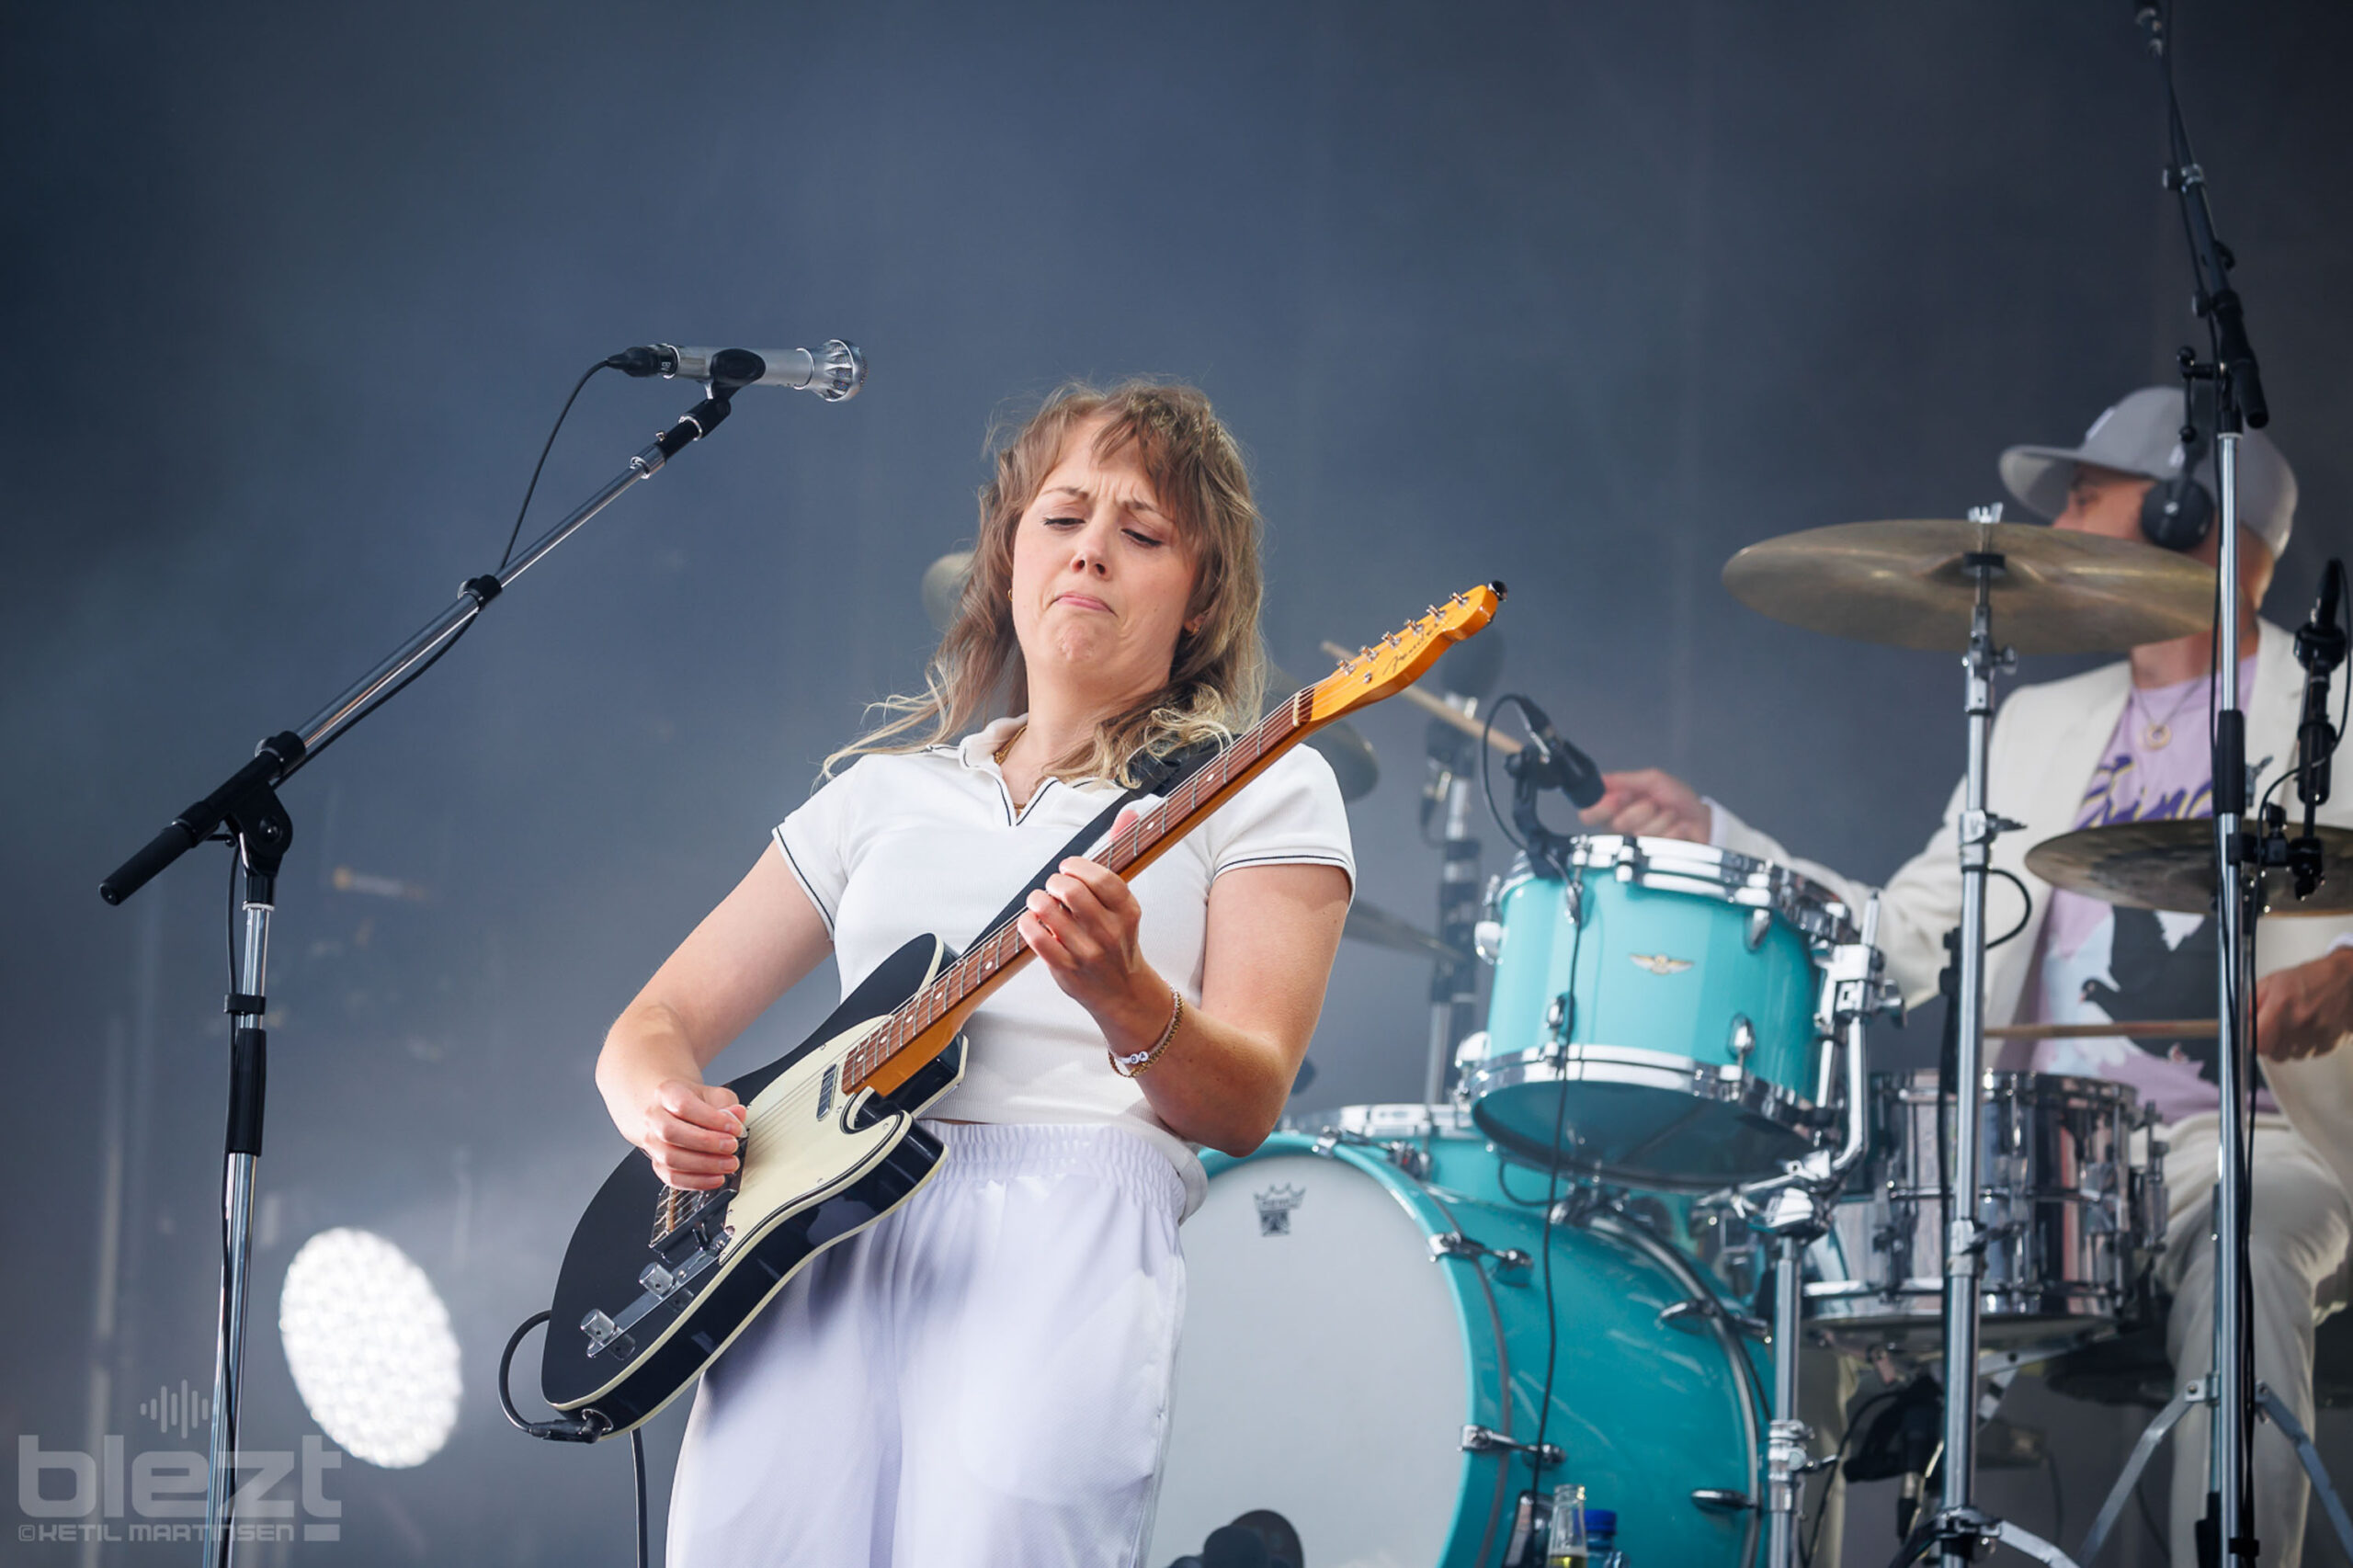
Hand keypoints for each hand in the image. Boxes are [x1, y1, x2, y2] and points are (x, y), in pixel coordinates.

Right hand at [630, 1078, 746, 1190]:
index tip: (734, 1127)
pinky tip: (716, 1178)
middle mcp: (653, 1118)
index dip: (711, 1118)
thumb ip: (726, 1104)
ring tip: (729, 1163)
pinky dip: (696, 1181)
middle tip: (731, 1146)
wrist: (670, 1111)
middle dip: (706, 1143)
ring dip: (704, 1165)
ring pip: (671, 1158)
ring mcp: (652, 1143)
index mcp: (666, 1094)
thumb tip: (737, 1115)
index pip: (684, 1105)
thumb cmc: (692, 1102)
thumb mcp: (712, 1095)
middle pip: (671, 1132)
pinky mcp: (658, 1164)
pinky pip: (672, 1178)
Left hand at [1018, 809, 1170, 1049]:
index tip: (1067, 867)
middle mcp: (1111, 933)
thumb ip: (1121, 854)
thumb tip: (1129, 811)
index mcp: (1128, 912)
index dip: (1077, 867)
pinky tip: (1030, 921)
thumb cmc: (1118, 939)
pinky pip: (1038, 940)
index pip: (1102, 878)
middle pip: (1072, 893)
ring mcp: (1089, 954)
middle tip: (1053, 887)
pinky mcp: (1067, 970)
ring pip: (1051, 914)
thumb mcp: (1124, 902)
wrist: (1123, 993)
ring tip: (1040, 902)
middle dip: (1054, 882)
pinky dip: (1027, 925)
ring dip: (1037, 901)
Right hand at [1579, 768, 1709, 841]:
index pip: (1589, 814)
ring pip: (1642, 833)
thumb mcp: (1652, 780)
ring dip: (1663, 818)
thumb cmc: (1675, 799)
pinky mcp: (1655, 860)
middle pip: (1617, 823)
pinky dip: (1675, 830)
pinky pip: (1661, 842)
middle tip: (1654, 804)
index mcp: (1614, 811)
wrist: (1701, 818)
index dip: (1602, 807)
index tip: (1620, 798)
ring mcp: (1637, 847)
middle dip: (1642, 809)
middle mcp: (1621, 830)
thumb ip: (1625, 780)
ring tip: (1669, 816)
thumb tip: (1601, 780)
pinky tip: (1678, 829)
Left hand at [2257, 949, 2352, 1061]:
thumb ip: (2251, 1003)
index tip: (2254, 1036)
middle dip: (2270, 1044)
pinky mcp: (2332, 1042)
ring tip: (2296, 1026)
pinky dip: (2308, 1046)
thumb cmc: (2310, 978)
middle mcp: (2300, 1022)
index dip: (2253, 1041)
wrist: (2347, 979)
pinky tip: (2311, 1029)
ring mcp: (2318, 1034)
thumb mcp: (2272, 982)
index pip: (2258, 1042)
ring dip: (2289, 1046)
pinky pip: (2311, 1055)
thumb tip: (2240, 1022)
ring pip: (2292, 1056)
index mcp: (2281, 1005)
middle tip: (2275, 1029)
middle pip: (2274, 1054)